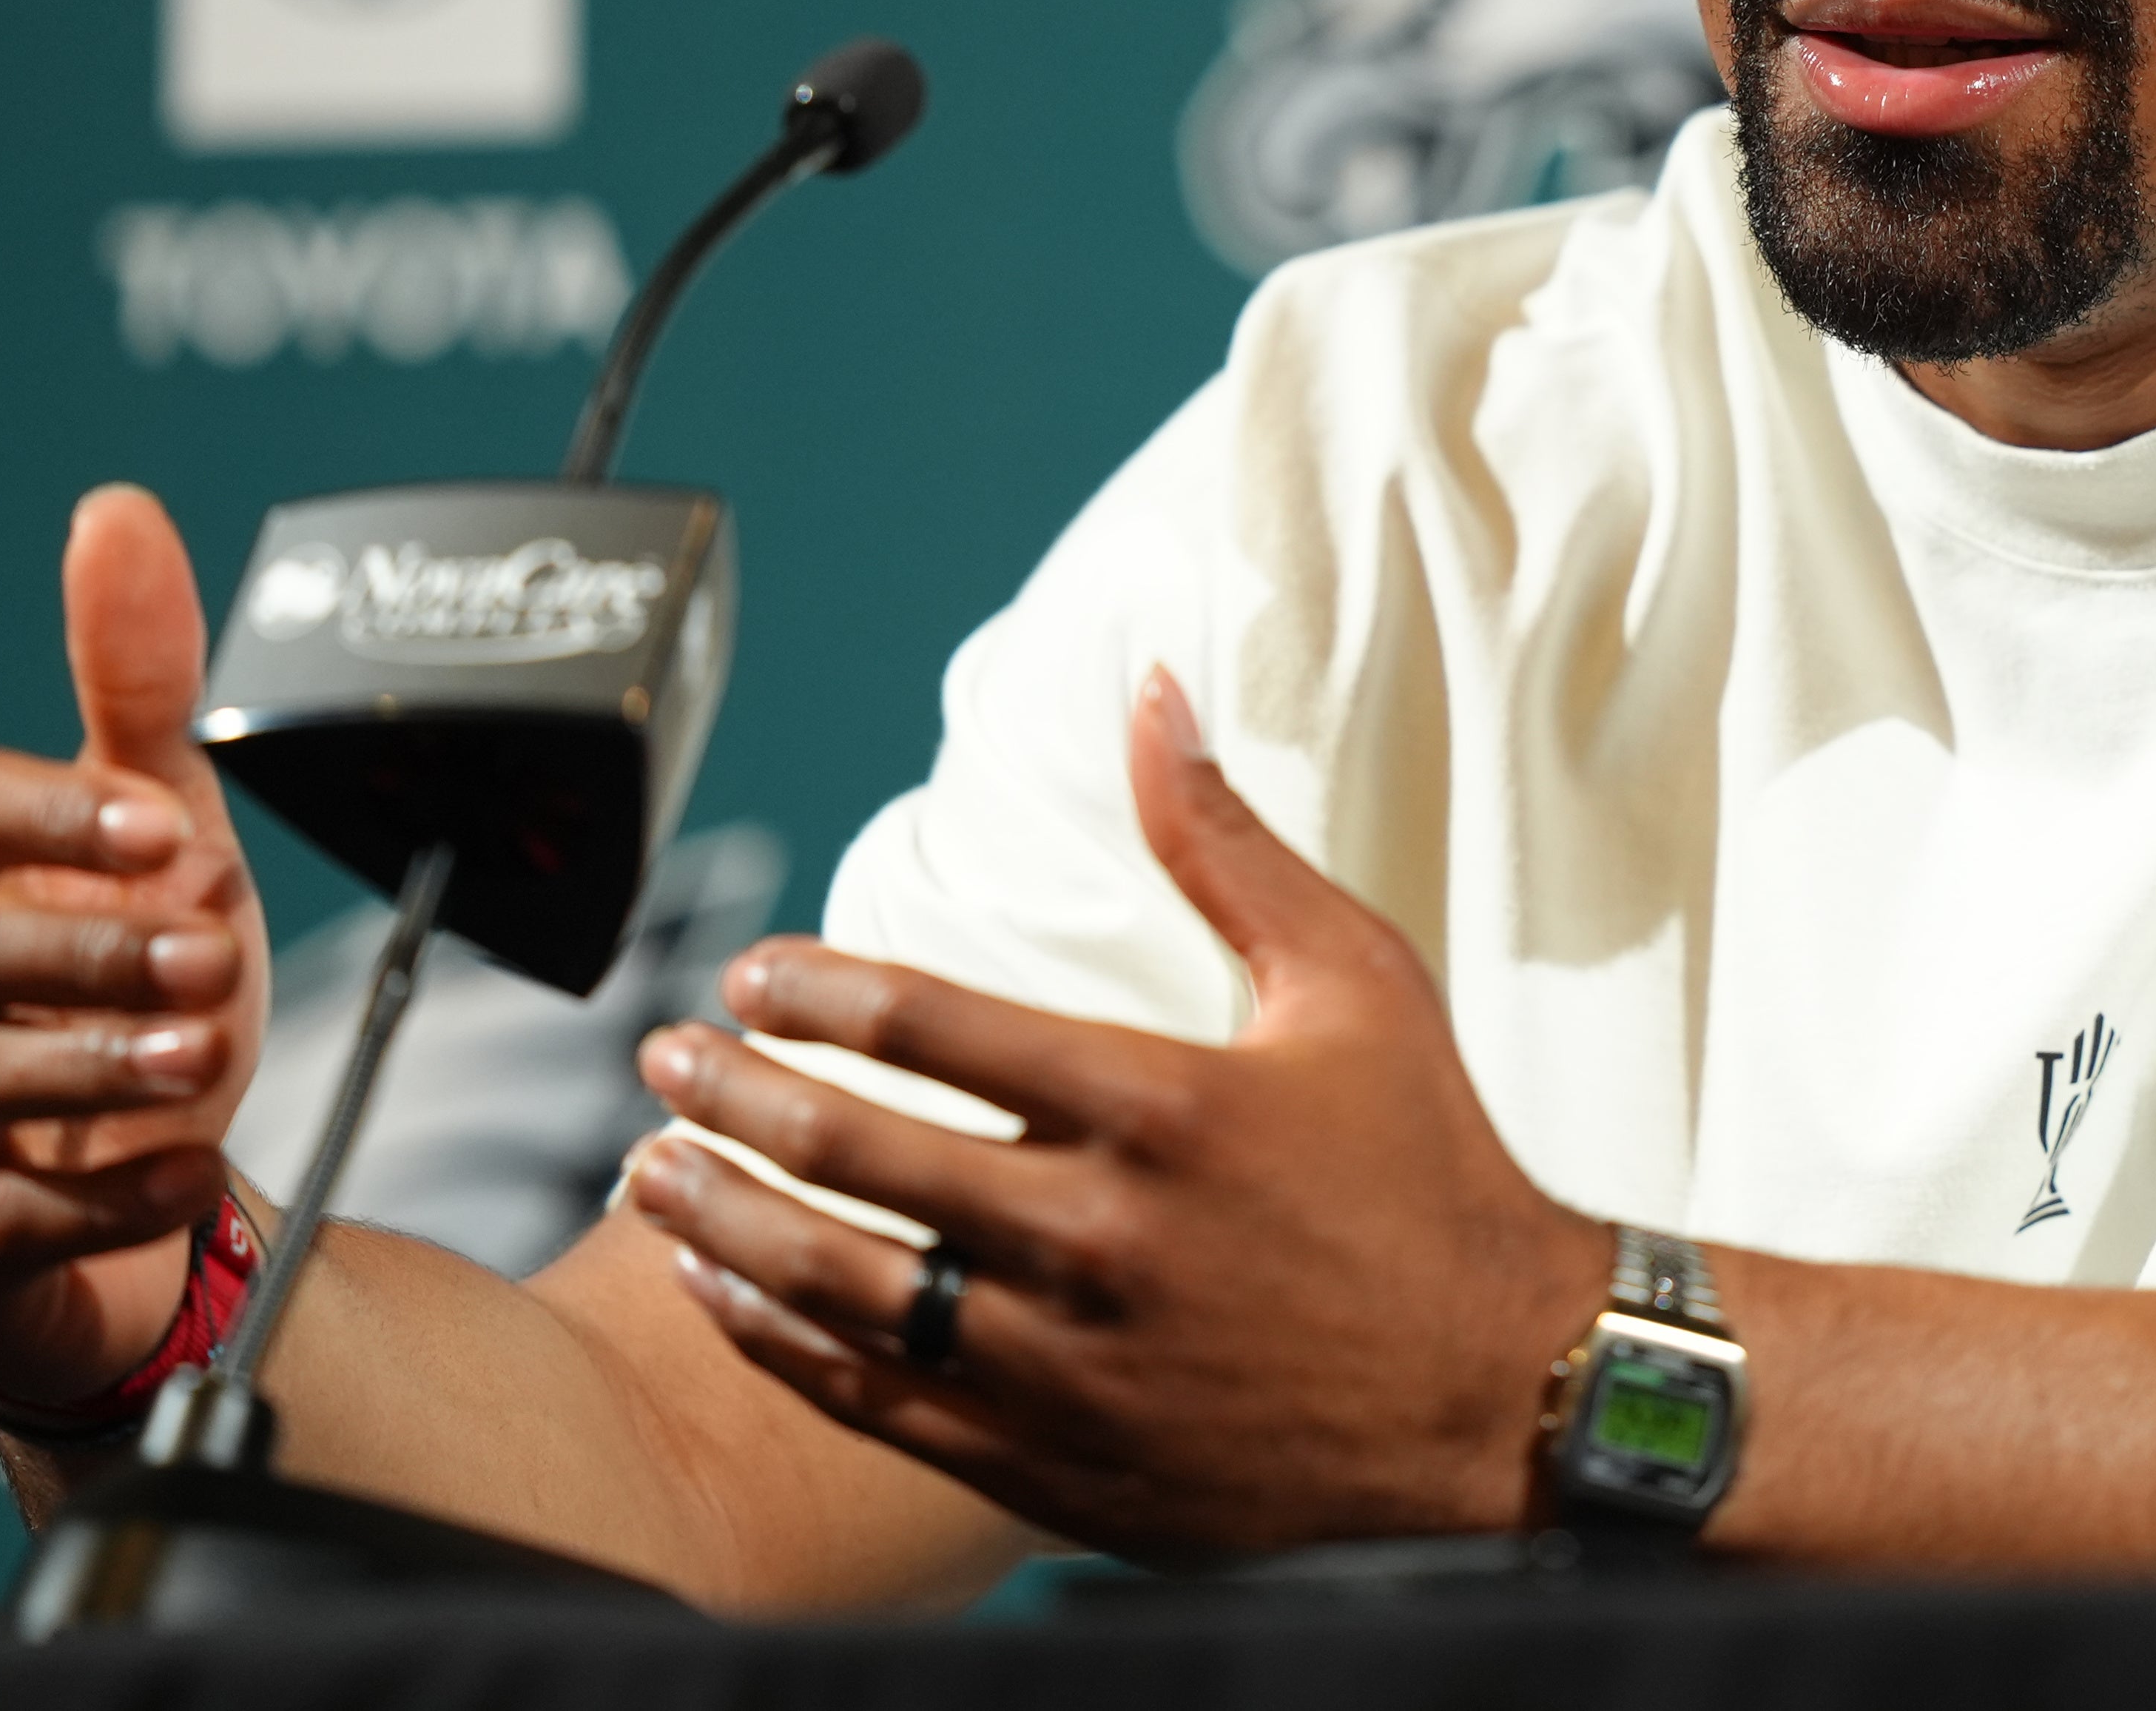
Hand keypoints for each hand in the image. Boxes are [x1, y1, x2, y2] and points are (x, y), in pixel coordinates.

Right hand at [0, 486, 268, 1407]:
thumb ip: (133, 681)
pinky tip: (182, 1165)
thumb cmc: (126, 984)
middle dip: (87, 949)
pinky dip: (101, 1193)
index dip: (47, 816)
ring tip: (207, 1056)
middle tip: (214, 953)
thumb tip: (115, 513)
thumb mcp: (153, 830)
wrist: (139, 1185)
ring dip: (94, 1064)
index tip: (167, 829)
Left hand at [624, 671, 1606, 1557]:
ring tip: (649, 1171)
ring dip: (724, 1219)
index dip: (813, 988)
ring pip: (841, 1286)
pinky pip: (877, 1401)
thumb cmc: (1435, 1169)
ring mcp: (1073, 1363)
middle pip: (856, 1152)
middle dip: (731, 1095)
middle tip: (661, 1057)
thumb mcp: (1355, 980)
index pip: (929, 1024)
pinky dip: (779, 1344)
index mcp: (1164, 1104)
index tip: (750, 973)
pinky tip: (726, 1291)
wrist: (1505, 1395)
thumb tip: (1156, 694)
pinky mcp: (1061, 1462)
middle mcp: (1102, 1237)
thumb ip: (1228, 843)